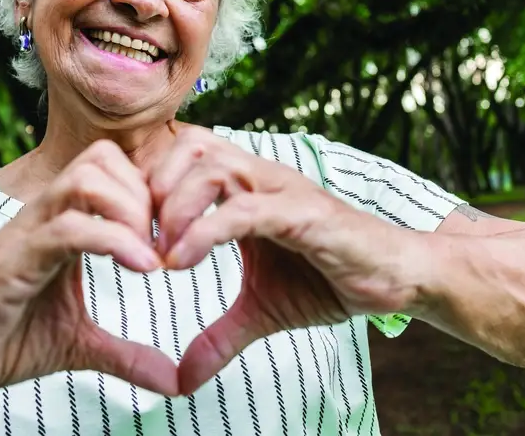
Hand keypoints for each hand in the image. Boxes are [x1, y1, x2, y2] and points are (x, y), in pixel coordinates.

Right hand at [0, 140, 178, 410]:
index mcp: (60, 223)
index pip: (110, 165)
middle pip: (101, 158)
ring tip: (152, 256)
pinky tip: (142, 268)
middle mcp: (41, 217)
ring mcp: (24, 235)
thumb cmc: (4, 341)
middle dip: (145, 194)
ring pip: (84, 180)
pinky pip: (65, 229)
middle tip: (166, 243)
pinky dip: (113, 240)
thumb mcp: (79, 345)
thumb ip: (127, 354)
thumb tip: (175, 382)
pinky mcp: (10, 264)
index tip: (172, 235)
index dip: (149, 190)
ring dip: (131, 211)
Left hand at [149, 127, 421, 394]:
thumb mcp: (262, 311)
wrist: (394, 281)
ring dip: (174, 207)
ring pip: (214, 167)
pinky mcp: (303, 214)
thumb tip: (182, 379)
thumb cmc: (330, 280)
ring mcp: (283, 191)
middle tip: (136, 237)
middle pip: (191, 145)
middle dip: (153, 187)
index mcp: (248, 187)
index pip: (186, 154)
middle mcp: (262, 177)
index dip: (150, 184)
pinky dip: (205, 231)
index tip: (130, 230)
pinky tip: (181, 263)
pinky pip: (244, 209)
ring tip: (159, 253)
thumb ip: (220, 335)